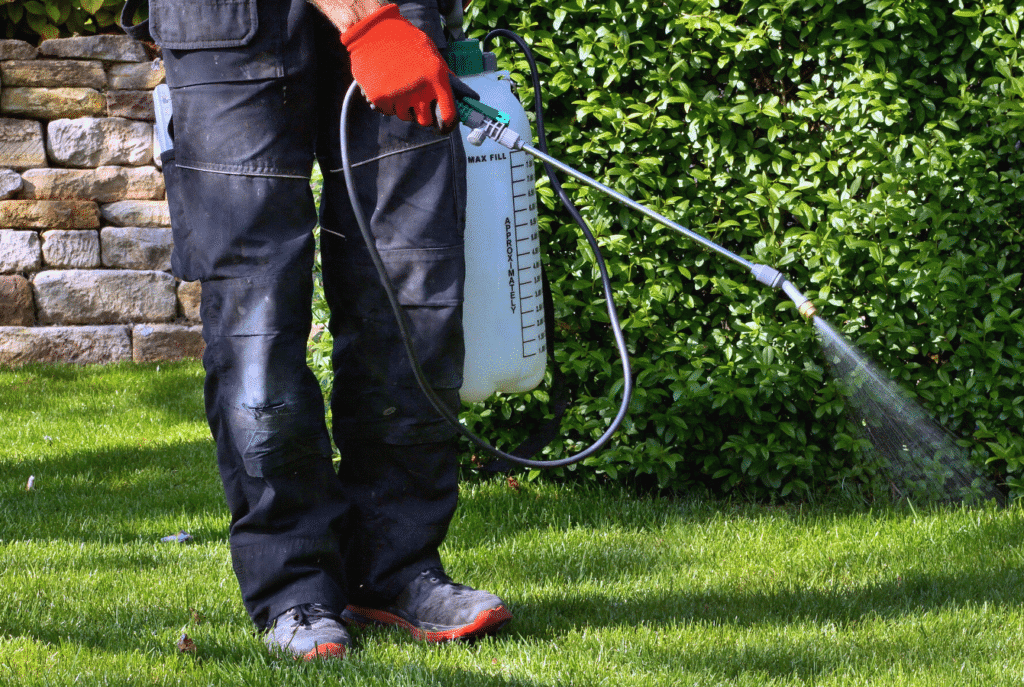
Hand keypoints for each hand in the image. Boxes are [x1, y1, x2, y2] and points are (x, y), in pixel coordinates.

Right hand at [342, 4, 457, 130]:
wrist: (373, 31)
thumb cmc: (405, 40)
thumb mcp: (432, 54)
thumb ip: (444, 77)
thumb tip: (460, 97)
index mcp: (437, 77)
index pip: (448, 114)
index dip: (447, 124)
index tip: (444, 127)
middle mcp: (419, 89)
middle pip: (425, 121)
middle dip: (422, 115)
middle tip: (417, 103)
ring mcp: (399, 95)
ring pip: (405, 116)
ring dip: (404, 107)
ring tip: (399, 87)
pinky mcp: (380, 98)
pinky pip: (388, 111)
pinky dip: (388, 103)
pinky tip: (387, 85)